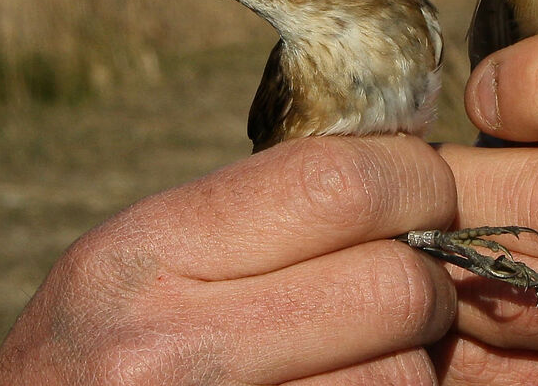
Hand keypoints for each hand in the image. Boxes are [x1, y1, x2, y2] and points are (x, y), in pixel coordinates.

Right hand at [0, 135, 457, 384]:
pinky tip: (341, 385)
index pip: (337, 183)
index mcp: (149, 252)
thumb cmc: (108, 344)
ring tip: (365, 348)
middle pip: (394, 284)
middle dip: (429, 278)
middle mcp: (168, 344)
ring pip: (403, 371)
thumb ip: (264, 210)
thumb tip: (405, 172)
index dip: (415, 181)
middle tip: (411, 281)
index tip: (424, 193)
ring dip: (411, 355)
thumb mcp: (150, 255)